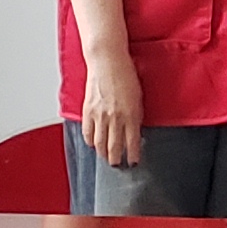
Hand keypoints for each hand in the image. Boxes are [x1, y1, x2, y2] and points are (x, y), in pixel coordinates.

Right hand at [78, 54, 144, 169]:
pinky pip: (88, 132)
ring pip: (99, 144)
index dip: (133, 155)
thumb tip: (135, 131)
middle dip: (116, 159)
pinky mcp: (88, 111)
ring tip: (106, 159)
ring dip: (103, 154)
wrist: (108, 62)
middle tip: (118, 165)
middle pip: (114, 147)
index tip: (134, 162)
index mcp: (131, 115)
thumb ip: (136, 115)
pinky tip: (93, 144)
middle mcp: (115, 118)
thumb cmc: (126, 75)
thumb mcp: (138, 97)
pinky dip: (90, 141)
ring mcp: (100, 116)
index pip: (132, 143)